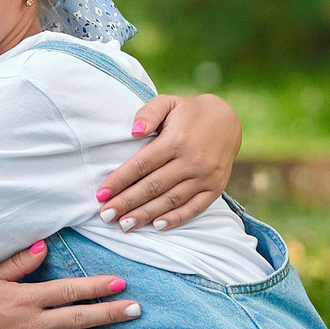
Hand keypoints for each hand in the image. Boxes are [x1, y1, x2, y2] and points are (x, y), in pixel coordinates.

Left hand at [94, 92, 240, 231]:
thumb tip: (133, 132)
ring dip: (146, 215)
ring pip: (170, 200)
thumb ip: (148, 113)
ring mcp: (206, 176)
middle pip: (153, 186)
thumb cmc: (189, 112)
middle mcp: (192, 160)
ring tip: (124, 225)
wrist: (228, 120)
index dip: (119, 181)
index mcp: (176, 140)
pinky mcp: (216, 188)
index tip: (101, 194)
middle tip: (106, 216)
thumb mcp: (168, 102)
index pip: (141, 165)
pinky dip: (176, 219)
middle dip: (127, 203)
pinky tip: (156, 226)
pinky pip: (194, 208)